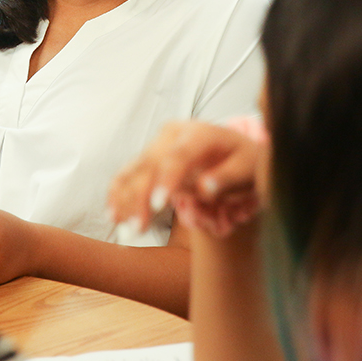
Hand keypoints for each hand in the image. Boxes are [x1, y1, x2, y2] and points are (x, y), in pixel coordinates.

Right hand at [109, 120, 267, 237]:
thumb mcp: (248, 168)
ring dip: (125, 196)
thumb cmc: (243, 160)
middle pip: (152, 163)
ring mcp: (159, 143)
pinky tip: (113, 211)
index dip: (166, 178)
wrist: (235, 149)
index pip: (180, 154)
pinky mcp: (150, 155)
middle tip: (138, 227)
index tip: (158, 205)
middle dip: (141, 196)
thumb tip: (205, 189)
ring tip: (120, 223)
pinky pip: (130, 172)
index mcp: (200, 133)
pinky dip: (119, 190)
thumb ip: (227, 178)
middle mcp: (174, 134)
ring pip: (136, 169)